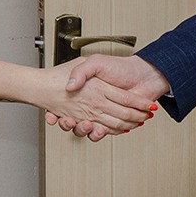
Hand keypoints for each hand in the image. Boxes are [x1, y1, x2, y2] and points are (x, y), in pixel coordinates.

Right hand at [47, 54, 169, 137]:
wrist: (143, 75)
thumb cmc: (121, 67)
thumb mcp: (95, 62)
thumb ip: (81, 71)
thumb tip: (70, 86)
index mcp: (87, 90)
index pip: (68, 103)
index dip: (56, 111)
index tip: (52, 115)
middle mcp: (93, 103)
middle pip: (74, 119)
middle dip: (67, 124)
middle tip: (67, 120)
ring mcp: (103, 113)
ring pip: (87, 128)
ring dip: (82, 129)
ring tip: (84, 124)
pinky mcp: (114, 122)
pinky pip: (102, 132)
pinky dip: (99, 134)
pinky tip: (98, 129)